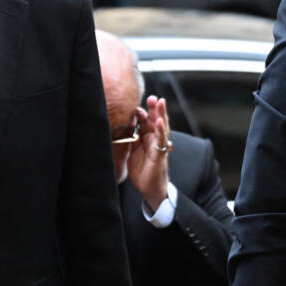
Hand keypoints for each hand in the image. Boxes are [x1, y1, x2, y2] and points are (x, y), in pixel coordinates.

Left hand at [128, 95, 170, 210]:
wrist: (150, 189)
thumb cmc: (142, 171)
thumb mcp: (133, 152)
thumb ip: (131, 139)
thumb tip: (124, 127)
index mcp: (147, 139)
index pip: (146, 122)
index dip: (143, 113)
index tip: (135, 105)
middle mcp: (155, 140)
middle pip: (156, 120)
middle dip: (154, 108)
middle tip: (153, 97)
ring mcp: (159, 146)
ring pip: (161, 127)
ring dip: (160, 114)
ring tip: (160, 102)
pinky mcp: (161, 154)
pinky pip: (162, 140)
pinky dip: (160, 130)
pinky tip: (159, 121)